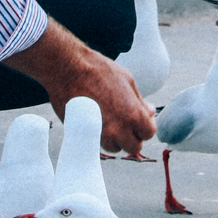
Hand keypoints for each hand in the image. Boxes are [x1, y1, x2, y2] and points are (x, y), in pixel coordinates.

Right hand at [6, 19, 156, 153]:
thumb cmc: (98, 70)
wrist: (67, 69)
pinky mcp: (84, 135)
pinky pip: (97, 144)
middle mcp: (118, 129)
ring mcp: (100, 135)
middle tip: (125, 123)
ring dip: (115, 139)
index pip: (148, 133)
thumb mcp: (127, 80)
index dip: (145, 126)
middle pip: (134, 146)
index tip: (139, 120)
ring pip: (115, 148)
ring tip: (109, 122)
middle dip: (132, 136)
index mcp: (133, 115)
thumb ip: (139, 101)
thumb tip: (150, 112)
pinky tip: (96, 122)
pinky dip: (100, 137)